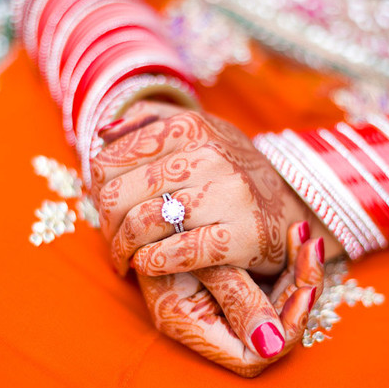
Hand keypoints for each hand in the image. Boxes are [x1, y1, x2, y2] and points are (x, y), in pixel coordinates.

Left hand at [91, 101, 307, 277]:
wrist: (292, 204)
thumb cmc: (231, 171)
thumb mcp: (200, 132)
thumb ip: (150, 123)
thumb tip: (102, 133)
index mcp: (190, 127)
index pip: (109, 161)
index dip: (97, 192)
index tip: (106, 210)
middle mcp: (209, 155)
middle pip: (119, 195)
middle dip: (106, 227)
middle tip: (112, 242)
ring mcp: (228, 195)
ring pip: (143, 223)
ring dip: (124, 250)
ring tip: (125, 259)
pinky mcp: (242, 235)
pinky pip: (178, 253)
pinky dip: (152, 263)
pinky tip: (148, 264)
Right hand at [136, 222, 323, 376]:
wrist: (143, 211)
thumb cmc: (163, 235)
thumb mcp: (201, 263)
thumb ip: (235, 298)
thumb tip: (273, 345)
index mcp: (197, 328)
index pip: (255, 354)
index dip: (285, 328)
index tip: (304, 290)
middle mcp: (214, 325)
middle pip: (273, 329)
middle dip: (298, 290)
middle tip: (311, 249)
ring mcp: (226, 307)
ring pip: (276, 306)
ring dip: (296, 273)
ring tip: (307, 238)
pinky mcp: (234, 286)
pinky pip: (269, 285)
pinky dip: (285, 263)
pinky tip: (295, 234)